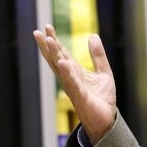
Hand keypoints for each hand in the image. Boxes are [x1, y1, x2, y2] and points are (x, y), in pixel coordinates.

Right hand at [33, 24, 116, 143]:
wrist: (107, 119)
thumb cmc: (102, 98)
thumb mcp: (103, 72)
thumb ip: (97, 55)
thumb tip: (92, 35)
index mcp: (75, 71)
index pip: (62, 53)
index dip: (54, 41)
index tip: (46, 27)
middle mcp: (70, 78)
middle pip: (56, 58)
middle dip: (48, 45)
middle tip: (39, 31)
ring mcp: (73, 87)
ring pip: (61, 68)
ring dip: (54, 54)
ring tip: (48, 40)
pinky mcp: (81, 96)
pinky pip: (72, 83)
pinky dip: (67, 73)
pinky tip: (62, 63)